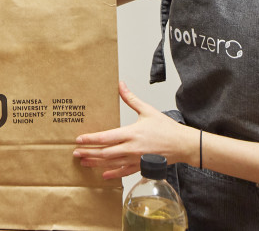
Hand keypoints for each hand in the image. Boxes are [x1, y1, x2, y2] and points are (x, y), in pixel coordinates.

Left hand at [72, 81, 197, 178]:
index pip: (106, 137)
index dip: (90, 139)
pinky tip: (103, 174)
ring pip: (111, 163)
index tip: (79, 139)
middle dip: (89, 153)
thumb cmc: (167, 129)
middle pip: (105, 153)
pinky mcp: (141, 166)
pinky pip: (124, 172)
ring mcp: (136, 159)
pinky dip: (113, 174)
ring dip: (96, 163)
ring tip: (83, 162)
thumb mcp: (147, 110)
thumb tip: (120, 84)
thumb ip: (131, 99)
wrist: (183, 144)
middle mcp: (131, 148)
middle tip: (75, 153)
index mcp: (131, 133)